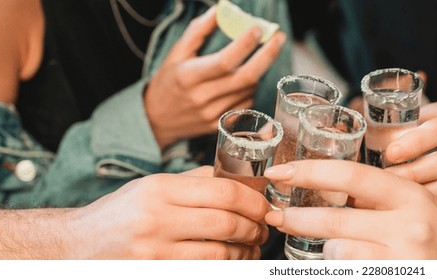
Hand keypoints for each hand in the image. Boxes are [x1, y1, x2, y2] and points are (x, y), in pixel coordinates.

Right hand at [68, 166, 270, 258]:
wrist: (75, 246)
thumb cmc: (118, 215)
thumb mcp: (151, 187)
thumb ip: (193, 182)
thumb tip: (238, 178)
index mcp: (160, 189)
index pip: (224, 192)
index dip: (254, 201)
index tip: (264, 206)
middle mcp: (157, 219)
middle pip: (227, 223)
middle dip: (254, 228)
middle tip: (263, 229)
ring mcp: (155, 251)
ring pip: (220, 254)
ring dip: (244, 253)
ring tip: (251, 248)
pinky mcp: (155, 272)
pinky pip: (204, 271)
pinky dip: (225, 268)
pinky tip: (232, 263)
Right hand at [144, 7, 286, 148]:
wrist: (157, 120)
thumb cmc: (169, 81)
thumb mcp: (177, 53)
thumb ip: (198, 30)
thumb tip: (221, 10)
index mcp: (189, 76)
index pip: (224, 61)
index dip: (244, 44)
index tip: (257, 28)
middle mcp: (202, 97)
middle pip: (245, 77)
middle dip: (268, 55)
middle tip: (279, 37)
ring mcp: (213, 114)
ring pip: (249, 90)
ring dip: (258, 71)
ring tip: (255, 59)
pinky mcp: (222, 125)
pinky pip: (247, 103)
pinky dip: (251, 88)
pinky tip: (244, 81)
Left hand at [263, 160, 436, 258]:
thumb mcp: (418, 203)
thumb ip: (379, 194)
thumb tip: (323, 182)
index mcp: (411, 196)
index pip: (351, 175)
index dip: (309, 171)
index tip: (279, 172)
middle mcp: (407, 228)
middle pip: (334, 220)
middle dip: (296, 217)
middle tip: (276, 216)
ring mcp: (403, 262)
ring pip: (337, 253)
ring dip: (328, 252)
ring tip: (338, 250)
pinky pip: (349, 273)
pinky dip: (341, 268)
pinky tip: (349, 263)